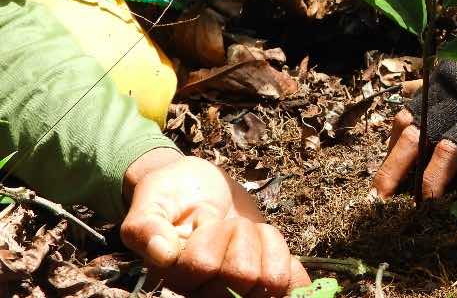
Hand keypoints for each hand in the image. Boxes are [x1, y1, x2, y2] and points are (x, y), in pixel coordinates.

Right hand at [121, 149, 309, 296]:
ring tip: (242, 229)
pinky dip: (291, 268)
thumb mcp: (149, 204)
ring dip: (262, 242)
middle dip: (237, 234)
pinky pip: (289, 286)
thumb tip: (164, 254)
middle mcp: (205, 291)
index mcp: (175, 277)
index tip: (200, 218)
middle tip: (224, 222)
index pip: (203, 265)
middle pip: (242, 275)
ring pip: (269, 279)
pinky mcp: (263, 278)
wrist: (195, 187)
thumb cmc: (168, 196)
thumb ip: (146, 228)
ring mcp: (236, 287)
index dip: (208, 233)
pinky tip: (276, 249)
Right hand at [373, 0, 456, 199]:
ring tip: (383, 177)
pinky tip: (395, 146)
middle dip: (396, 168)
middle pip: (417, 136)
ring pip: (408, 117)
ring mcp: (444, 82)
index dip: (432, 179)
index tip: (422, 202)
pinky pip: (412, 100)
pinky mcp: (439, 72)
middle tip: (380, 196)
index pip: (450, 151)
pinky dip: (400, 126)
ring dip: (393, 148)